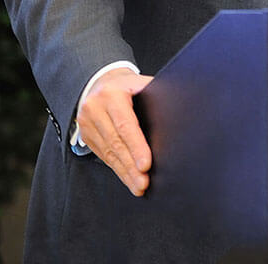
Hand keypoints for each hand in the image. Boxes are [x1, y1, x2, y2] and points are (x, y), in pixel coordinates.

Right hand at [76, 67, 153, 195]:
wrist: (100, 82)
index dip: (136, 146)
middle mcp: (96, 108)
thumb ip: (155, 93)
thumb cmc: (125, 85)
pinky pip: (103, 155)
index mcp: (112, 94)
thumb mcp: (138, 83)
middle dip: (131, 165)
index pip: (125, 124)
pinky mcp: (86, 135)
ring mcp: (87, 123)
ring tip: (139, 185)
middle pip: (115, 142)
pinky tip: (127, 178)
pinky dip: (117, 168)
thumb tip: (181, 106)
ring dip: (125, 172)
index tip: (146, 164)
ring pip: (108, 152)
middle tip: (144, 182)